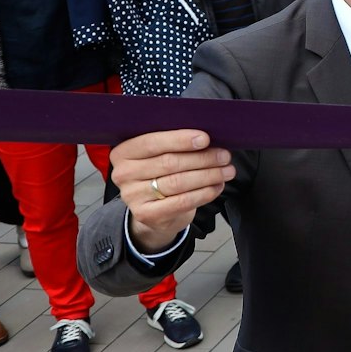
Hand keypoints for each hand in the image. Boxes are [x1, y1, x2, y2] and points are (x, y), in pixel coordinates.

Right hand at [110, 129, 233, 253]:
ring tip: (227, 170)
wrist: (154, 213)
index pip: (152, 143)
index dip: (180, 140)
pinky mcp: (147, 215)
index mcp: (123, 153)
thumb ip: (173, 145)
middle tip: (224, 156)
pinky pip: (182, 202)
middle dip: (202, 158)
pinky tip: (217, 186)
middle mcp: (123, 174)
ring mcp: (133, 196)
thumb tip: (205, 136)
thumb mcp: (159, 156)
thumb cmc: (161, 176)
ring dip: (208, 175)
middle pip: (169, 162)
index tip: (205, 139)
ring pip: (178, 182)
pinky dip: (204, 193)